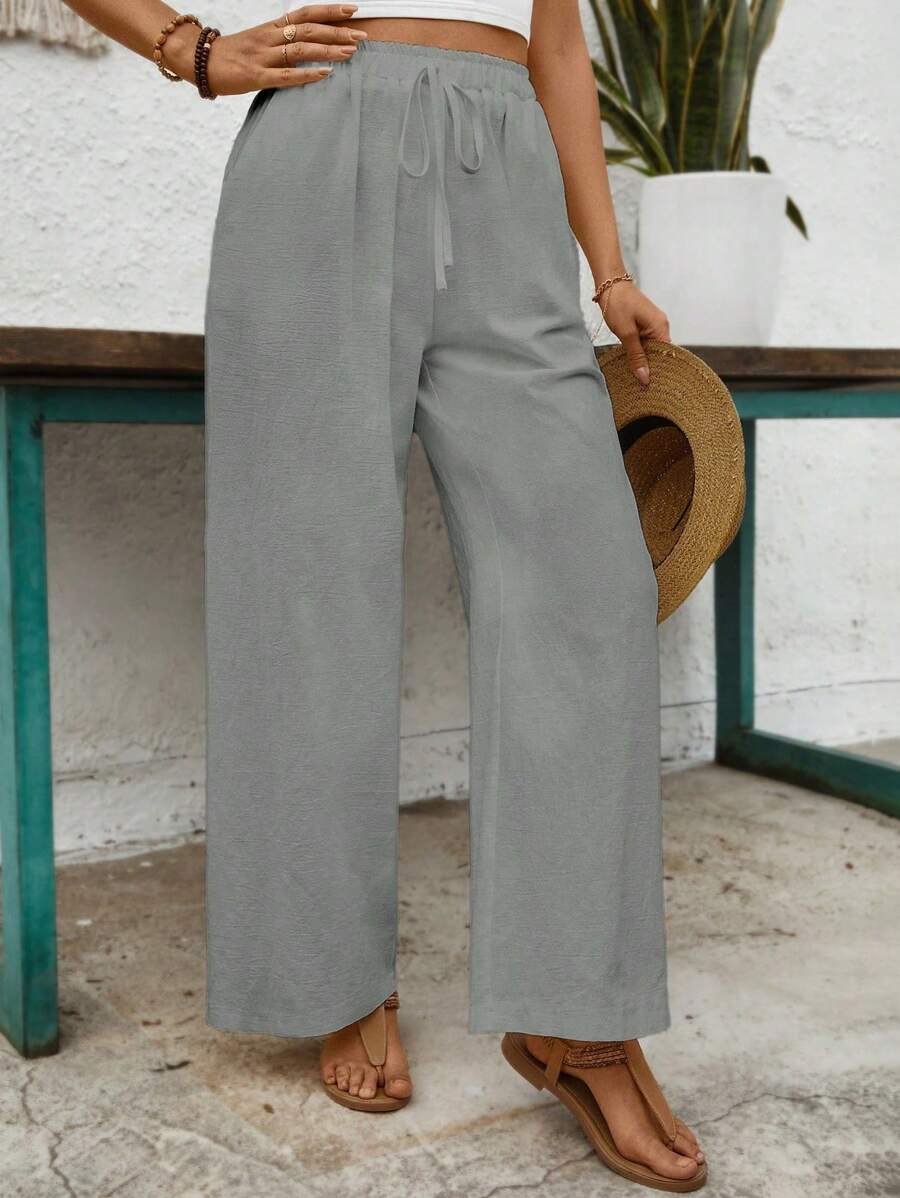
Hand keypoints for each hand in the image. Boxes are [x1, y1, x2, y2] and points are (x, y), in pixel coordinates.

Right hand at [169, 5, 367, 95]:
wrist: (198, 61)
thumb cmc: (231, 55)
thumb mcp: (258, 42)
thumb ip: (281, 43)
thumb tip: (308, 46)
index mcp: (271, 28)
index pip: (305, 13)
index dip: (330, 10)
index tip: (354, 9)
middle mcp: (269, 38)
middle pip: (308, 30)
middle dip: (337, 32)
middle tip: (362, 35)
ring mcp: (262, 57)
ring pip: (300, 49)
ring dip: (328, 50)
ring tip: (351, 52)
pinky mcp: (255, 77)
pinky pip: (285, 76)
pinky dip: (306, 75)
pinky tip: (325, 75)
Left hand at [599, 281, 669, 386]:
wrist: (609, 283)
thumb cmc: (618, 304)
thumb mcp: (625, 333)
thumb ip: (636, 356)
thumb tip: (645, 377)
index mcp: (660, 328)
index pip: (668, 356)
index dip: (661, 372)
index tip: (653, 388)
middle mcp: (661, 326)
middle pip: (661, 354)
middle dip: (652, 369)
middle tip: (643, 389)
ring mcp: (653, 325)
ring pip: (652, 350)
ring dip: (644, 362)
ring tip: (637, 380)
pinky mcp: (644, 325)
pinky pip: (645, 344)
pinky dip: (639, 353)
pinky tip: (633, 364)